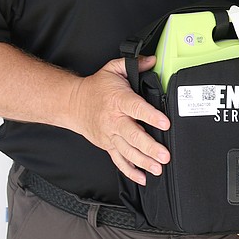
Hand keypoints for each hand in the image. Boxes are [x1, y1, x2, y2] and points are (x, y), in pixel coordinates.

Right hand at [67, 56, 170, 184]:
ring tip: (158, 168)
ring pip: (127, 151)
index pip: (137, 109)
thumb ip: (134, 63)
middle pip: (133, 136)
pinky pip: (119, 161)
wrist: (72, 104)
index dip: (152, 116)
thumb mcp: (113, 69)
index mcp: (119, 100)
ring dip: (143, 162)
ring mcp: (110, 135)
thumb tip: (153, 60)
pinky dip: (130, 171)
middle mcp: (114, 120)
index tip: (165, 124)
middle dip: (150, 147)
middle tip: (164, 155)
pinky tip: (143, 178)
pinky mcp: (107, 145)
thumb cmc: (96, 87)